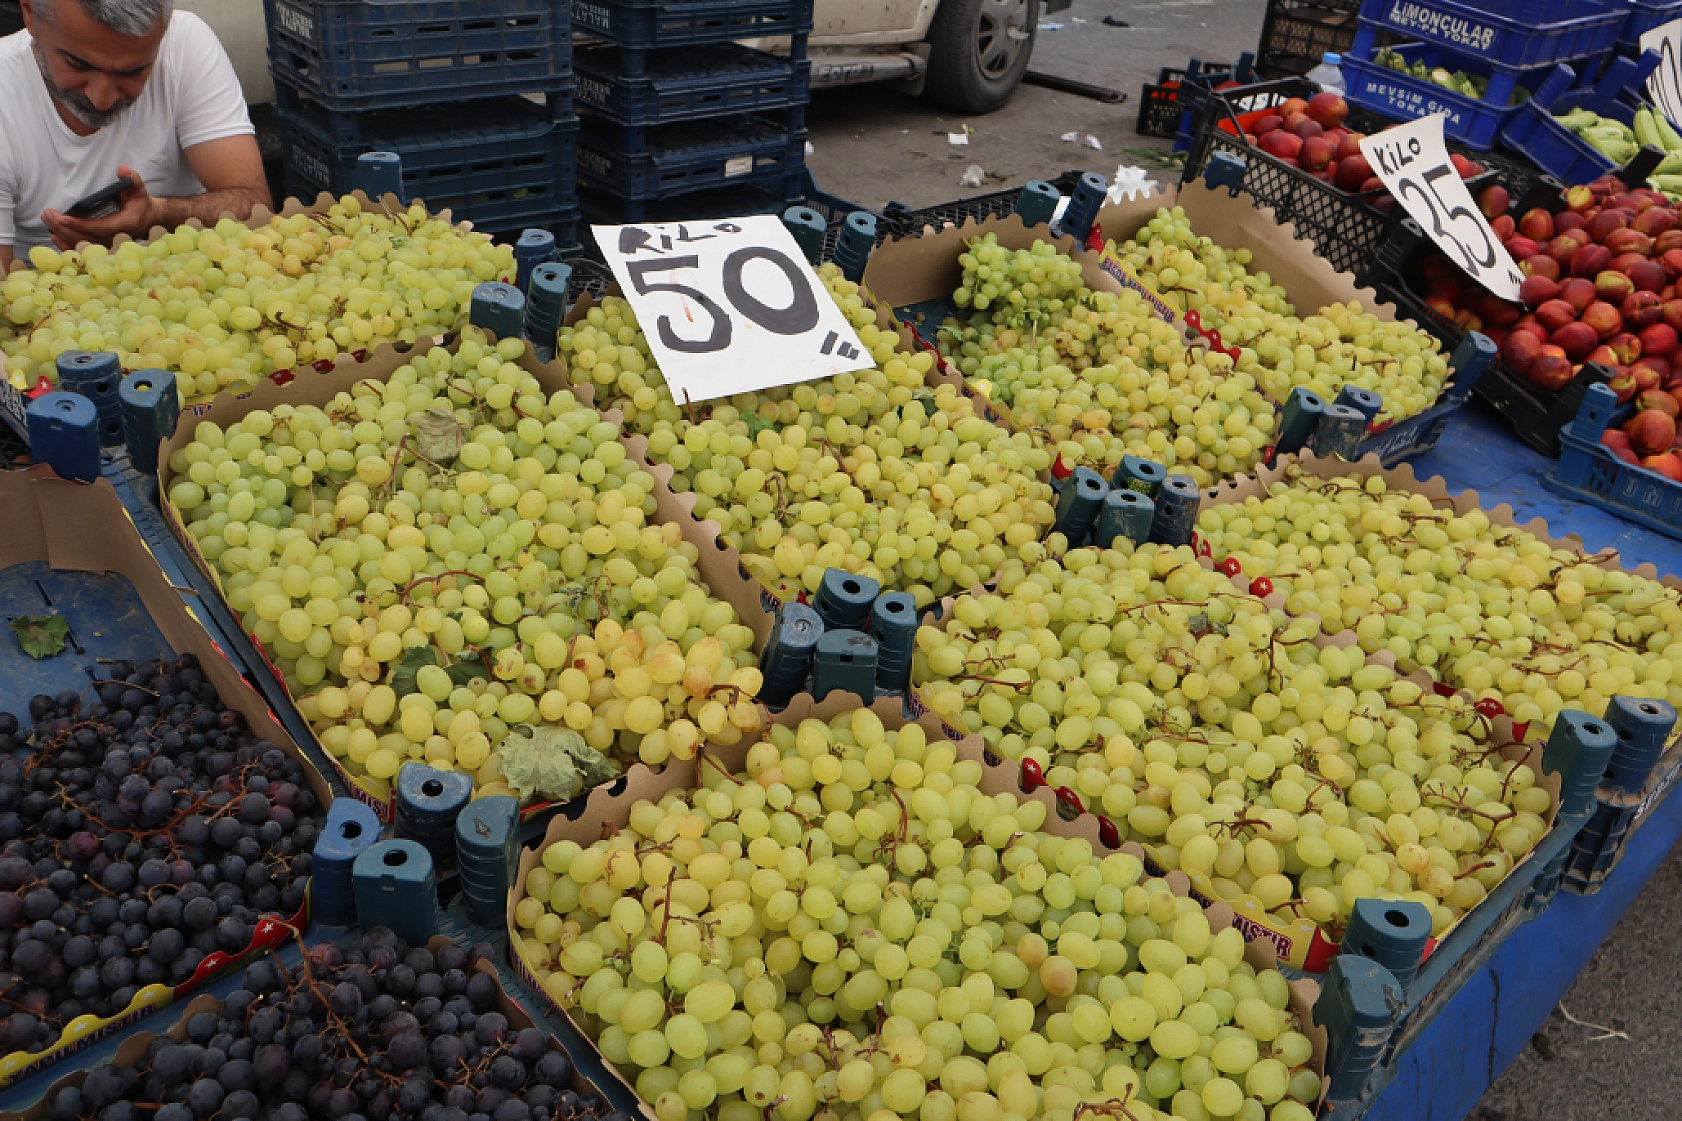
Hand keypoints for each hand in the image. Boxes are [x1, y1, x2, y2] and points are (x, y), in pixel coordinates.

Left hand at [40, 165, 159, 250]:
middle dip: (65, 228)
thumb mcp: (138, 189)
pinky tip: (55, 236)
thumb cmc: (139, 203)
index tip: (64, 217)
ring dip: (63, 235)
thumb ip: (132, 178)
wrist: (147, 219)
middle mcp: (117, 239)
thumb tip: (122, 169)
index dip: (82, 224)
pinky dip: (68, 245)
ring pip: (83, 246)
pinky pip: (84, 250)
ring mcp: (109, 245)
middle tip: (48, 214)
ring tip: (47, 220)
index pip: (101, 228)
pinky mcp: (102, 247)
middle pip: (87, 239)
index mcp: (126, 225)